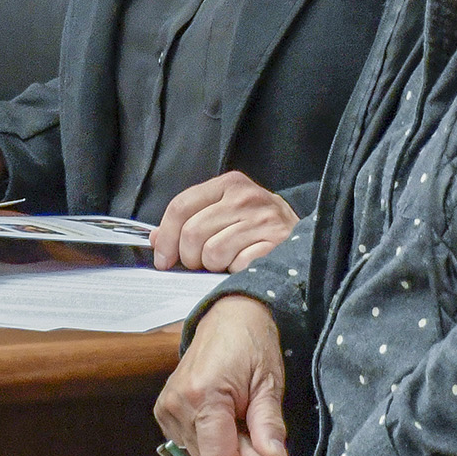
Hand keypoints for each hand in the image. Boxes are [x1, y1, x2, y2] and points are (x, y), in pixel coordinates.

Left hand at [153, 171, 298, 271]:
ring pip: (212, 253)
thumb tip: (155, 238)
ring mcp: (262, 221)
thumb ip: (190, 218)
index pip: (181, 206)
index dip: (165, 236)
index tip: (162, 258)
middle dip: (188, 256)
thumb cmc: (255, 223)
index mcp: (228, 184)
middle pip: (192, 233)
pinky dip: (234, 271)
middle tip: (198, 262)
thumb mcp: (223, 209)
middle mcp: (245, 198)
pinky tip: (243, 264)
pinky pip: (236, 266)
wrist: (301, 233)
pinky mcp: (275, 245)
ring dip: (212, 266)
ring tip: (224, 261)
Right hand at [154, 295, 286, 455]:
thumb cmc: (252, 344)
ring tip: (237, 423)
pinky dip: (205, 440)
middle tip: (252, 435)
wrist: (229, 317)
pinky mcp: (164, 409)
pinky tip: (220, 421)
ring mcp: (167, 407)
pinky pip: (185, 444)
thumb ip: (269, 424)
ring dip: (219, 449)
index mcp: (203, 397)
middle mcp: (178, 404)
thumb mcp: (268, 383)